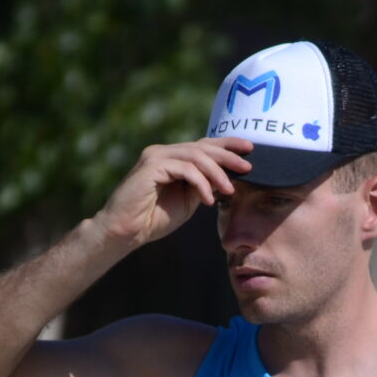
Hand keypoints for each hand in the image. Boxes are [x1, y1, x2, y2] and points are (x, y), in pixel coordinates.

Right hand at [92, 137, 253, 249]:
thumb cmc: (153, 219)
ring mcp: (156, 156)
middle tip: (247, 166)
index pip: (203, 145)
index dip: (227, 144)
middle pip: (202, 146)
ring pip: (195, 156)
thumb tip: (228, 178)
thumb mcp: (188, 201)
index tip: (250, 149)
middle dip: (228, 155)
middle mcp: (164, 152)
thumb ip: (204, 186)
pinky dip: (200, 183)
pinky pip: (184, 168)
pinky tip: (208, 199)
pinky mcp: (150, 166)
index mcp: (173, 158)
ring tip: (229, 189)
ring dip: (216, 173)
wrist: (125, 232)